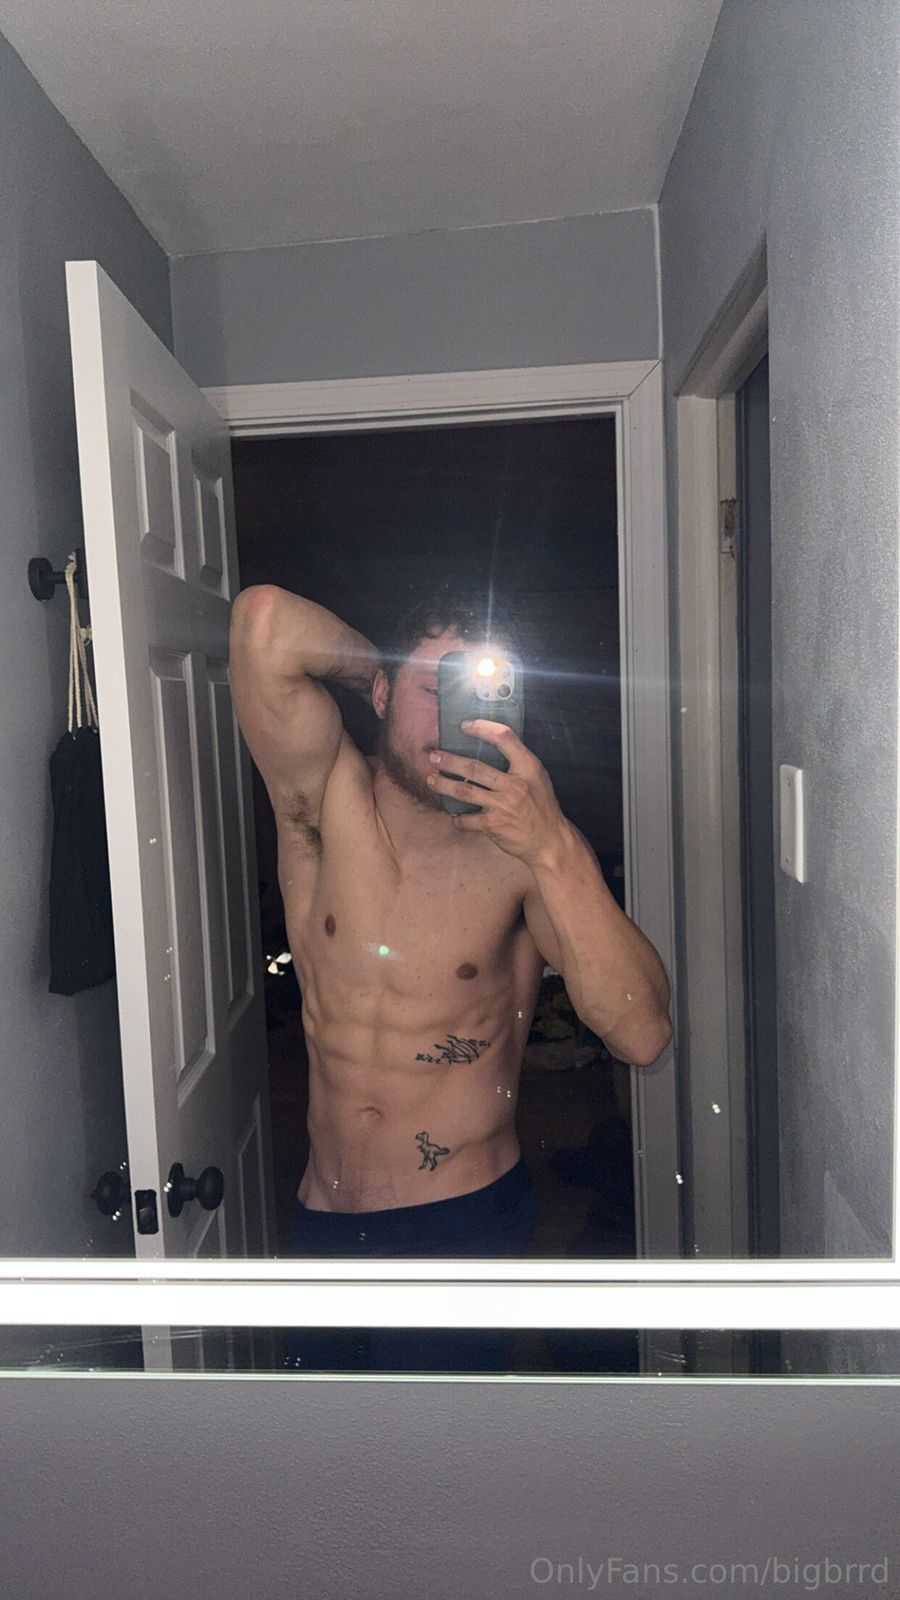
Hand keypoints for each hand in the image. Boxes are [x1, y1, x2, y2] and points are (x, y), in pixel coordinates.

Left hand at [426, 719, 566, 865]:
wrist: (550, 840)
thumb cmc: (542, 806)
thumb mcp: (538, 778)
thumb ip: (519, 763)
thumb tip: (492, 745)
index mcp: (528, 768)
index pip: (505, 738)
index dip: (483, 728)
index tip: (465, 726)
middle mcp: (515, 785)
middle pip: (474, 767)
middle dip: (449, 760)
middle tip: (433, 756)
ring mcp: (502, 805)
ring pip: (464, 790)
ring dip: (444, 784)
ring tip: (431, 779)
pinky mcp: (493, 825)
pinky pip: (466, 819)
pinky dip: (457, 817)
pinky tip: (453, 814)